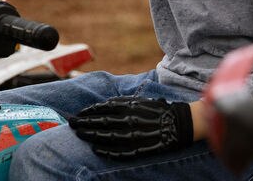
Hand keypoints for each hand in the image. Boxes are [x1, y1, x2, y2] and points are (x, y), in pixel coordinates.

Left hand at [68, 97, 193, 158]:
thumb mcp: (139, 100)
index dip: (87, 112)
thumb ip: (120, 103)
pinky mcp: (141, 149)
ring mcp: (134, 136)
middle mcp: (129, 120)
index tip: (78, 114)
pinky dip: (106, 152)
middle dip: (84, 123)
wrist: (181, 123)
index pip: (101, 109)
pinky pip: (120, 152)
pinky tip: (96, 150)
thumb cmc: (158, 110)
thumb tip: (102, 106)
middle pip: (100, 123)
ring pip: (107, 137)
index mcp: (128, 106)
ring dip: (91, 136)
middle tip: (71, 124)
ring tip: (80, 135)